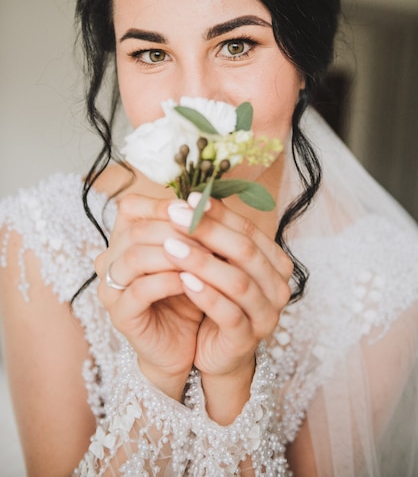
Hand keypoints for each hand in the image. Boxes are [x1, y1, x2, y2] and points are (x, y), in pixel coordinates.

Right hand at [95, 194, 203, 399]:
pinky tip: (192, 281)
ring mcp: (110, 288)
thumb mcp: (191, 255)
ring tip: (205, 255)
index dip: (163, 205)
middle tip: (209, 232)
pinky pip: (141, 290)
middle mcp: (109, 260)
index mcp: (122, 240)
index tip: (197, 208)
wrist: (186, 344)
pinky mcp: (120, 315)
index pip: (131, 207)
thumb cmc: (189, 293)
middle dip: (176, 229)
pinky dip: (169, 281)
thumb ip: (190, 229)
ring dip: (174, 253)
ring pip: (135, 257)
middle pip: (136, 230)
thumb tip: (204, 200)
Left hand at [164, 194, 292, 378]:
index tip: (188, 197)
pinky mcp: (246, 339)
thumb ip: (212, 236)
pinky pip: (228, 313)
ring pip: (237, 281)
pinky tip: (182, 280)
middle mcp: (278, 288)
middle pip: (244, 251)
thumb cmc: (215, 300)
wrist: (213, 352)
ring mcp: (266, 315)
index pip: (248, 230)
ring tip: (170, 245)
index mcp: (274, 264)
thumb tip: (189, 197)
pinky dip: (206, 295)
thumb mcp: (216, 265)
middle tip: (175, 215)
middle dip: (207, 230)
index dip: (218, 213)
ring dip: (202, 261)